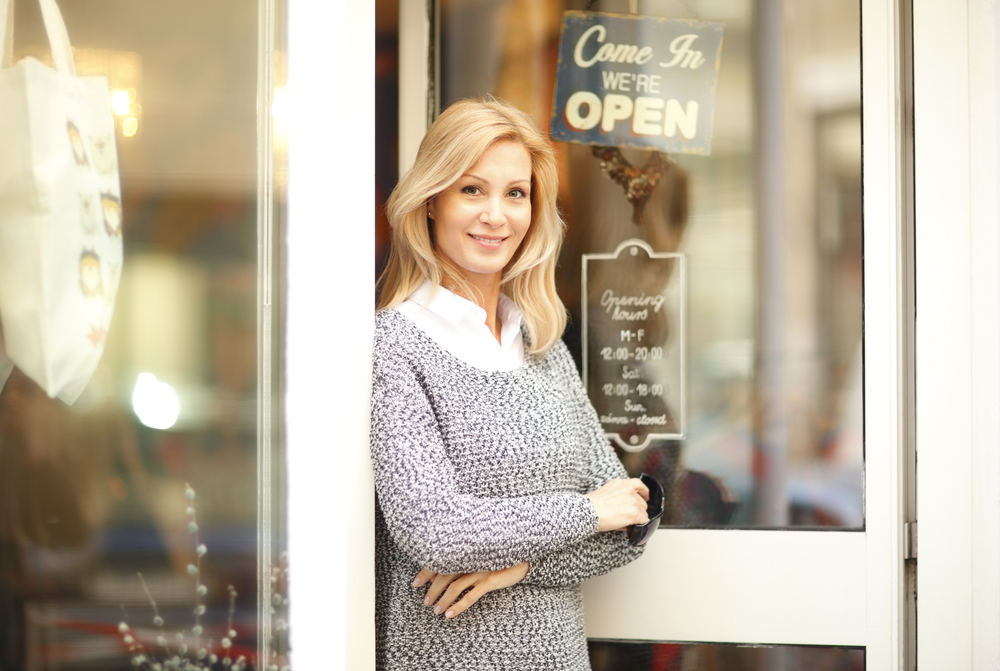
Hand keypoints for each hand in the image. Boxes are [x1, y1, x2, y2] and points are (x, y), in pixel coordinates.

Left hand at [412, 562, 529, 618]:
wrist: (522, 557)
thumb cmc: (497, 558)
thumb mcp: (477, 557)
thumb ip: (460, 562)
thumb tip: (438, 575)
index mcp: (464, 552)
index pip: (439, 561)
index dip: (425, 572)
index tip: (414, 583)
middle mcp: (469, 559)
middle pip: (443, 575)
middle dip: (431, 590)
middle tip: (425, 601)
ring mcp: (479, 569)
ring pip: (455, 587)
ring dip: (443, 600)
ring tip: (436, 610)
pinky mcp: (489, 580)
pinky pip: (470, 596)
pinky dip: (458, 606)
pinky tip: (450, 614)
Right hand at [585, 477, 649, 531]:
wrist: (588, 512)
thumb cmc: (591, 505)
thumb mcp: (606, 494)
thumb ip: (618, 497)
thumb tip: (626, 508)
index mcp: (620, 483)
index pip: (638, 484)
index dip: (644, 492)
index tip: (645, 496)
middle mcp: (628, 490)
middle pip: (642, 502)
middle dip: (638, 510)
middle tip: (629, 517)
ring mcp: (633, 501)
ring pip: (643, 513)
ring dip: (638, 519)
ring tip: (626, 524)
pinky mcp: (634, 513)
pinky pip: (643, 521)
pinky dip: (639, 525)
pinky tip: (631, 528)